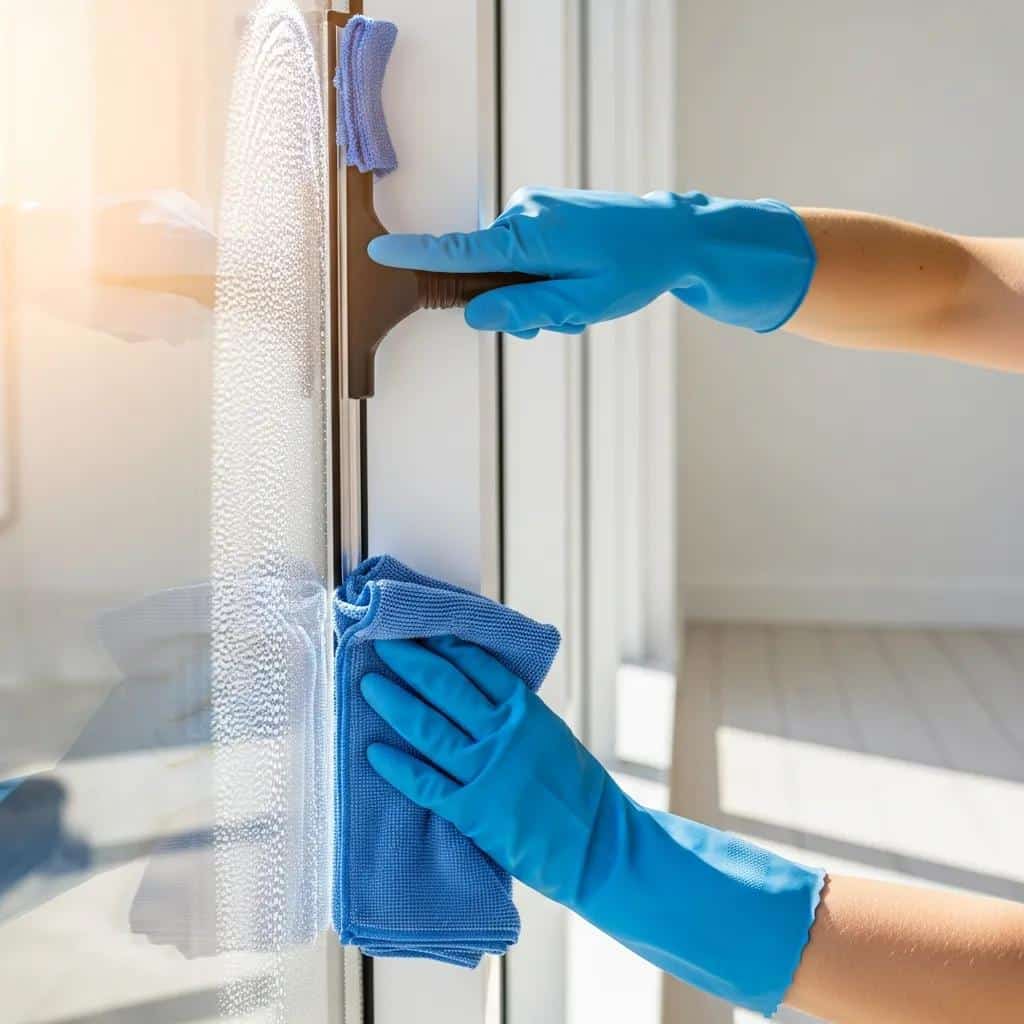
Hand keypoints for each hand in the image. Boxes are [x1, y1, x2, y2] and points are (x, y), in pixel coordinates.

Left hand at [363, 635, 608, 904]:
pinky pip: (426, 784)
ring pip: (428, 727)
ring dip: (394, 703)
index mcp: (525, 710)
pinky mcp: (473, 810)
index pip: (477, 665)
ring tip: (368, 684)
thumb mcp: (552, 735)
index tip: (418, 629)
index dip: (443, 645)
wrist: (599, 843)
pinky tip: (373, 751)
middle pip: (445, 687)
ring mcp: (486, 771)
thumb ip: (515, 714)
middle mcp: (502, 733)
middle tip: (380, 641)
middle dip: (410, 661)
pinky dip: (397, 768)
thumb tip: (478, 692)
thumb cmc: (579, 791)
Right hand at [367, 186, 815, 337]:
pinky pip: (521, 253)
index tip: (378, 250)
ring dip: (531, 293)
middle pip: (485, 273)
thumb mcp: (582, 303)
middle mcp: (523, 215)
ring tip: (579, 301)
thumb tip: (473, 314)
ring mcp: (533, 209)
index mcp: (530, 238)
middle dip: (511, 305)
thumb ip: (525, 308)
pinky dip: (539, 275)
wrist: (673, 233)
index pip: (459, 252)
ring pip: (506, 268)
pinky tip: (576, 280)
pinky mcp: (542, 211)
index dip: (417, 256)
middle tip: (561, 319)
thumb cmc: (634, 269)